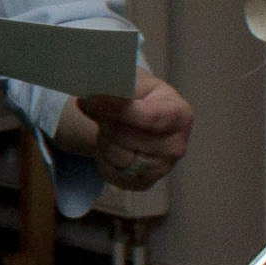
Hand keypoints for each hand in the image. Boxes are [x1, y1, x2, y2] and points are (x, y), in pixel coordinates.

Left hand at [63, 69, 192, 194]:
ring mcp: (162, 168)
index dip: (114, 109)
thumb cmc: (139, 95)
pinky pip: (111, 174)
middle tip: (97, 108)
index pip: (146, 116)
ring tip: (108, 127)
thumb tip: (94, 89)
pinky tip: (111, 145)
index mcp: (179, 114)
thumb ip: (119, 84)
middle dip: (104, 121)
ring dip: (103, 140)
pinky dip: (102, 159)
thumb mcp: (134, 81)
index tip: (86, 100)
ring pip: (115, 156)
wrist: (142, 117)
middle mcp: (176, 145)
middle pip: (124, 136)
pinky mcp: (145, 183)